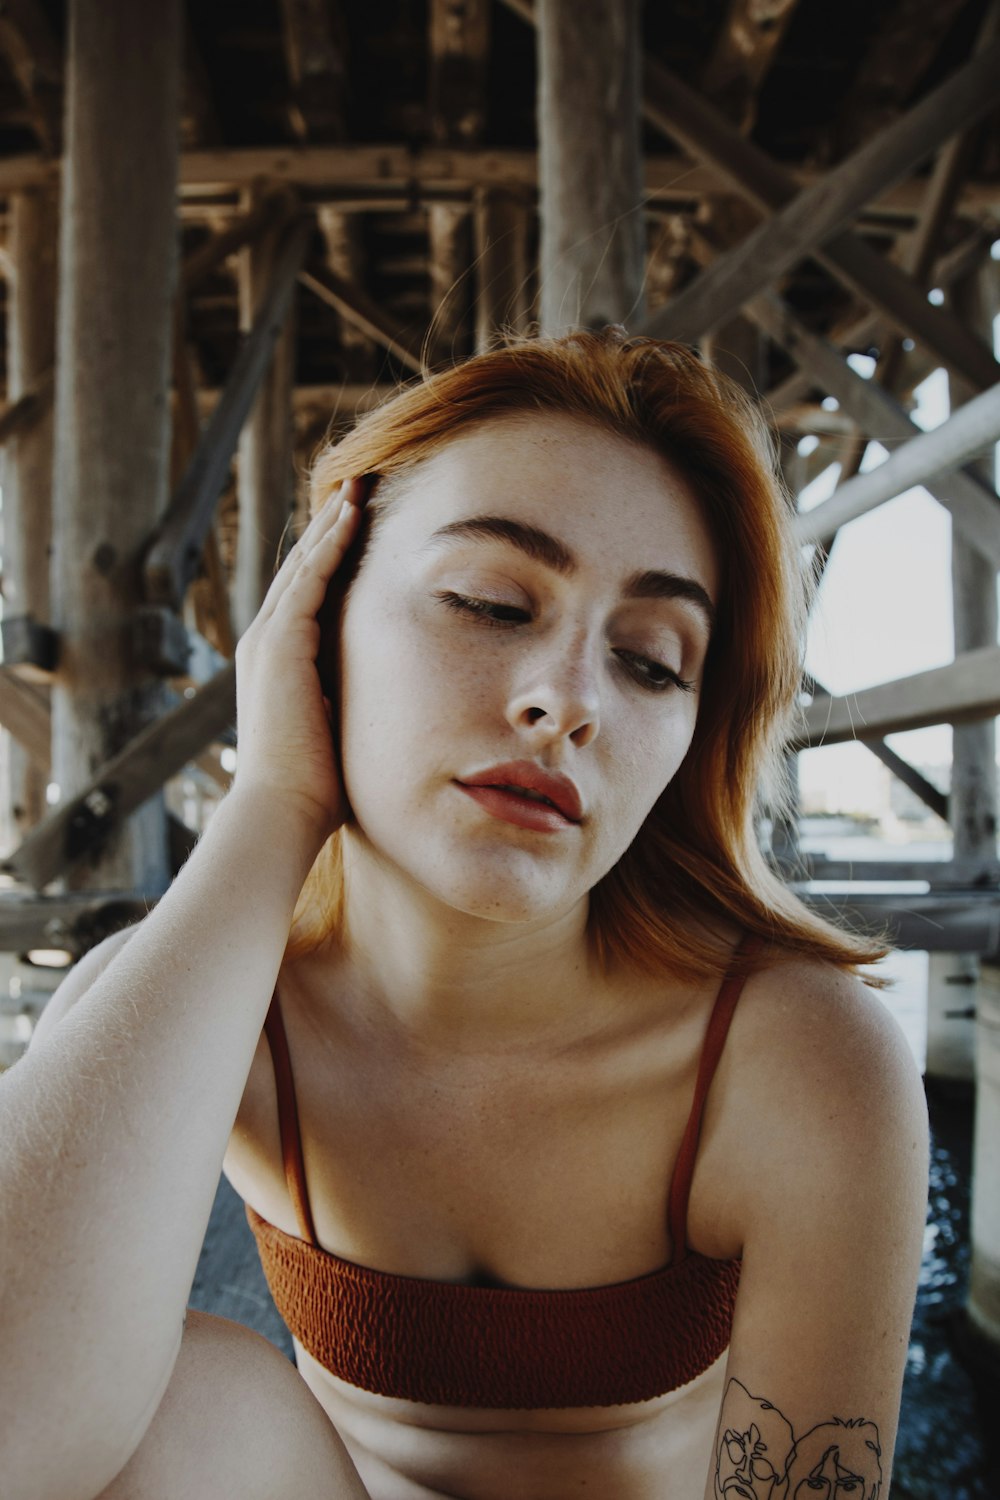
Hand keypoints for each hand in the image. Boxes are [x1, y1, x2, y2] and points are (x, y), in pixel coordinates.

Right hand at [232, 478, 366, 847]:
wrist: (283, 809)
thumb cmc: (319, 789)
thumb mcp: (341, 732)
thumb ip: (356, 706)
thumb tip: (395, 704)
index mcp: (280, 666)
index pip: (308, 598)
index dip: (332, 561)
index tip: (360, 529)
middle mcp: (267, 644)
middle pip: (302, 570)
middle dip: (330, 529)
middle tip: (358, 488)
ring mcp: (268, 641)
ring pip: (304, 565)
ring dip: (332, 524)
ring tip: (358, 487)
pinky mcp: (279, 643)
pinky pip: (308, 580)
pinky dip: (329, 545)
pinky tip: (351, 516)